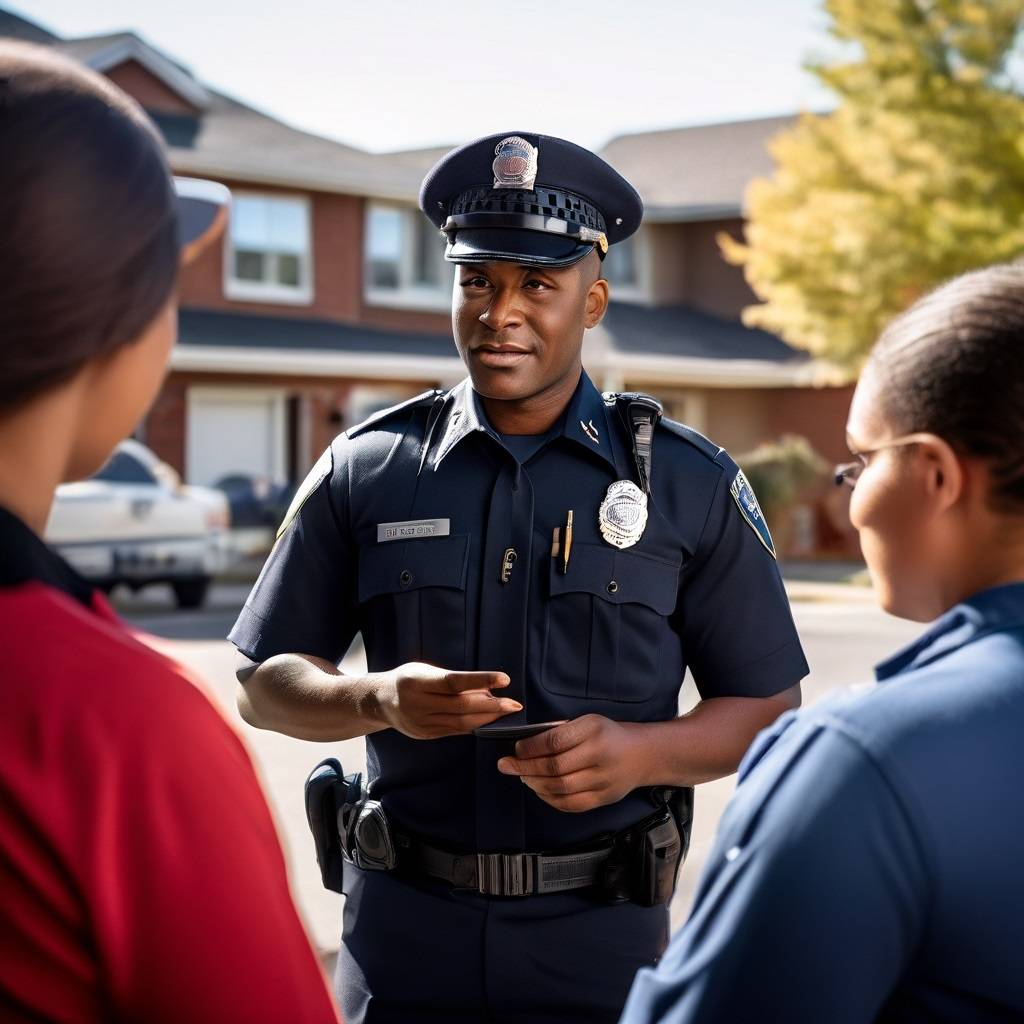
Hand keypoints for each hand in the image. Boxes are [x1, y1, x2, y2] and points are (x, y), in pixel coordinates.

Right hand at [377, 662, 520, 739]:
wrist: (379, 701)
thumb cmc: (408, 679)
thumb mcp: (424, 671)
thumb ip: (450, 680)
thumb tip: (486, 688)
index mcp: (416, 682)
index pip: (454, 681)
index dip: (481, 680)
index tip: (505, 679)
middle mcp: (417, 704)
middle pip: (461, 707)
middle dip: (492, 706)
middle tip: (514, 704)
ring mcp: (420, 723)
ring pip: (461, 723)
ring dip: (487, 719)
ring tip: (506, 712)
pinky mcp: (425, 735)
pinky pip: (455, 732)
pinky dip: (474, 726)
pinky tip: (489, 722)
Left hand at [496, 714, 649, 812]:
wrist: (643, 754)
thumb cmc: (609, 735)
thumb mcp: (588, 722)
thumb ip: (561, 733)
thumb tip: (525, 747)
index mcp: (593, 730)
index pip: (554, 741)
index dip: (530, 748)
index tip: (515, 749)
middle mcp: (599, 755)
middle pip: (554, 768)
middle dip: (524, 768)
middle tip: (507, 766)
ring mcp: (603, 780)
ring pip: (560, 789)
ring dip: (534, 784)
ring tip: (523, 777)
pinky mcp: (604, 798)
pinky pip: (570, 804)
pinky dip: (549, 799)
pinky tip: (539, 790)